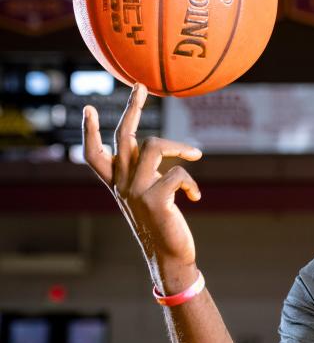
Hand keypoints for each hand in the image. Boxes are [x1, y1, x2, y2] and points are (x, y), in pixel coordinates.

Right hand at [83, 83, 202, 286]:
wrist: (169, 256)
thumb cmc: (163, 225)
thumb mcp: (148, 196)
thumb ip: (145, 173)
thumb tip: (154, 147)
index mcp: (118, 184)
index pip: (94, 155)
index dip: (90, 132)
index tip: (88, 108)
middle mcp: (122, 185)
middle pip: (123, 137)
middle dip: (133, 108)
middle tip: (141, 86)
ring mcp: (136, 191)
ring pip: (155, 146)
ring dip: (179, 146)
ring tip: (196, 153)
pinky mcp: (155, 199)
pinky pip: (178, 173)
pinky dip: (192, 181)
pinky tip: (196, 197)